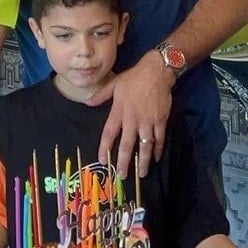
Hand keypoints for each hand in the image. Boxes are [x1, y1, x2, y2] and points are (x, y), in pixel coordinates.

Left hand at [90, 54, 172, 177]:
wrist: (157, 71)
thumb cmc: (134, 78)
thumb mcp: (114, 84)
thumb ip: (100, 96)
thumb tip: (86, 103)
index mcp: (119, 111)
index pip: (109, 133)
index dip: (105, 148)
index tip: (102, 160)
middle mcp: (132, 119)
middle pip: (127, 144)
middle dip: (124, 162)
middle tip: (122, 176)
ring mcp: (148, 121)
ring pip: (145, 145)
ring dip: (143, 161)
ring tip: (141, 174)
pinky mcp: (160, 120)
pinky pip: (159, 139)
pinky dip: (157, 149)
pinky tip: (155, 158)